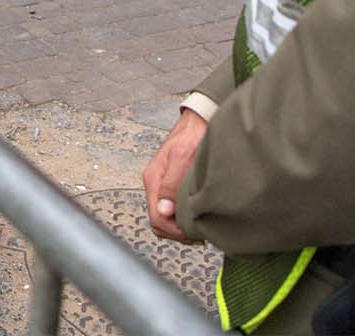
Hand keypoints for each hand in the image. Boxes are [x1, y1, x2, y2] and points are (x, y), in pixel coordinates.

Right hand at [141, 109, 207, 242]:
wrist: (200, 119)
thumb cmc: (194, 133)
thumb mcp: (183, 156)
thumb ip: (172, 183)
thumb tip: (165, 210)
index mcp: (154, 178)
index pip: (156, 217)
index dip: (174, 230)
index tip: (193, 234)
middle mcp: (155, 183)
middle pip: (159, 221)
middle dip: (177, 232)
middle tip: (199, 235)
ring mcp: (163, 184)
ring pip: (165, 217)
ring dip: (180, 227)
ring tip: (200, 228)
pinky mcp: (172, 184)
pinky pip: (172, 209)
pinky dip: (182, 219)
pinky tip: (197, 217)